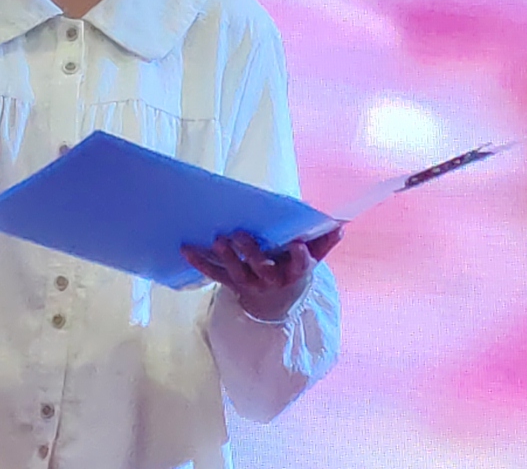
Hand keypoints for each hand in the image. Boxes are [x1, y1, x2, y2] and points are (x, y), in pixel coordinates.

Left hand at [182, 226, 343, 321]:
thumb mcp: (312, 258)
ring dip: (226, 257)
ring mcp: (249, 283)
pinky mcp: (232, 284)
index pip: (301, 266)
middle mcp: (271, 280)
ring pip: (237, 272)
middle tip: (240, 235)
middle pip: (262, 269)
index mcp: (295, 272)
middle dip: (251, 253)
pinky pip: (215, 275)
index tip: (297, 244)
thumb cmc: (294, 269)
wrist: (277, 302)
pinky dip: (200, 263)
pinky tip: (186, 250)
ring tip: (217, 240)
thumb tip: (341, 224)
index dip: (299, 256)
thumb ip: (323, 241)